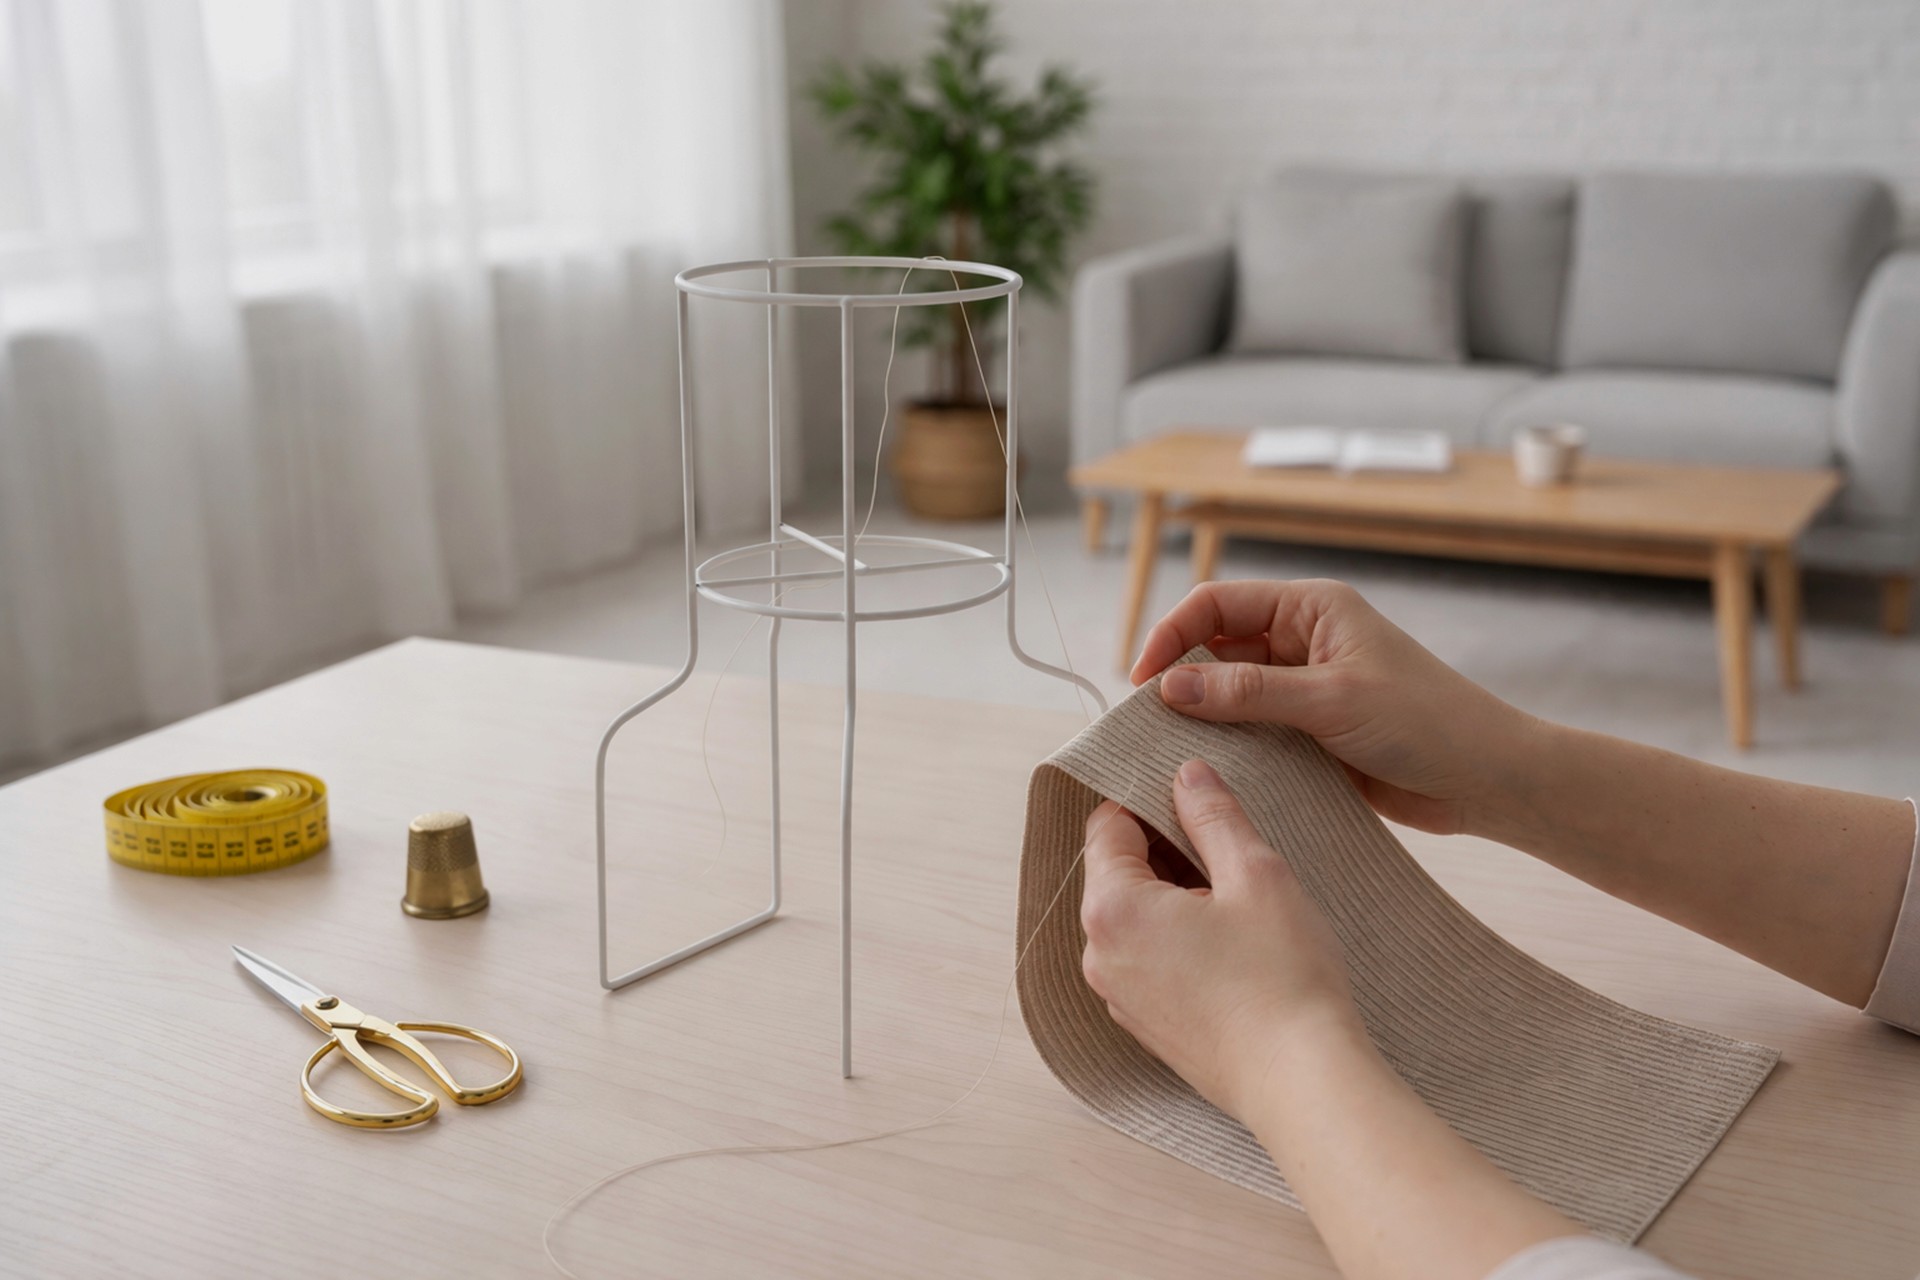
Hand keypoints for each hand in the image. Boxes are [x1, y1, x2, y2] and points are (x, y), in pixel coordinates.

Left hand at [1078, 758, 1357, 1119]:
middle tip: (1231, 854)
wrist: (1302, 1083)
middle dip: (1167, 852)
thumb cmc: (1281, 978)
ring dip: (1176, 899)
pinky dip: (1180, 943)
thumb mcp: (1256, 873)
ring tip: (1239, 906)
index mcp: (1113, 907)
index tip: (1197, 802)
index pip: (1108, 825)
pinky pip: (1149, 962)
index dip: (1151, 801)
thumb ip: (1213, 815)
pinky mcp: (1147, 1027)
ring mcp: (1120, 997)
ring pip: (1136, 919)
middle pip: (1118, 873)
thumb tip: (1186, 775)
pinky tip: (1234, 951)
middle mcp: (1100, 954)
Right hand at [1130, 579, 1538, 836]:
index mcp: (1310, 607)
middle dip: (1181, 681)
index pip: (1216, 605)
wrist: (1488, 779)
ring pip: (1230, 695)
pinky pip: (1253, 734)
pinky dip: (1230, 751)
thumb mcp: (1331, 700)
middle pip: (1215, 648)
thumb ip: (1248, 692)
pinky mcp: (1310, 734)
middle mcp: (1302, 640)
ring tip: (1172, 754)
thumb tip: (1170, 688)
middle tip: (1149, 726)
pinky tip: (1213, 776)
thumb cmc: (1428, 722)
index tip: (1142, 683)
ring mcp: (1305, 688)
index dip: (1172, 636)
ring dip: (1204, 721)